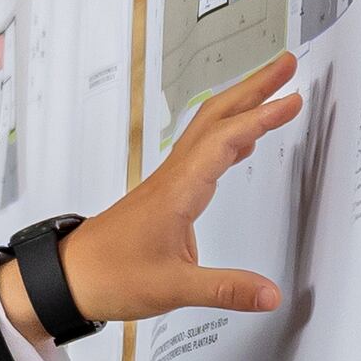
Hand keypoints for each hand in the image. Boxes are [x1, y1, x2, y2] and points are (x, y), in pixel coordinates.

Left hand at [10, 52, 303, 340]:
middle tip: (285, 66)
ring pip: (207, 129)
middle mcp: (173, 178)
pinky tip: (243, 142)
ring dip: (240, 105)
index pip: (224, 141)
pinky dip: (227, 136)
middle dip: (253, 88)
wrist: (69, 277)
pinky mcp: (165, 193)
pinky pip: (201, 151)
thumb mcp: (173, 288)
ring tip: (272, 91)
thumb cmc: (111, 276)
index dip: (260, 118)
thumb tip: (270, 294)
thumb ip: (226, 290)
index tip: (291, 100)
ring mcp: (168, 182)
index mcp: (178, 192)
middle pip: (216, 117)